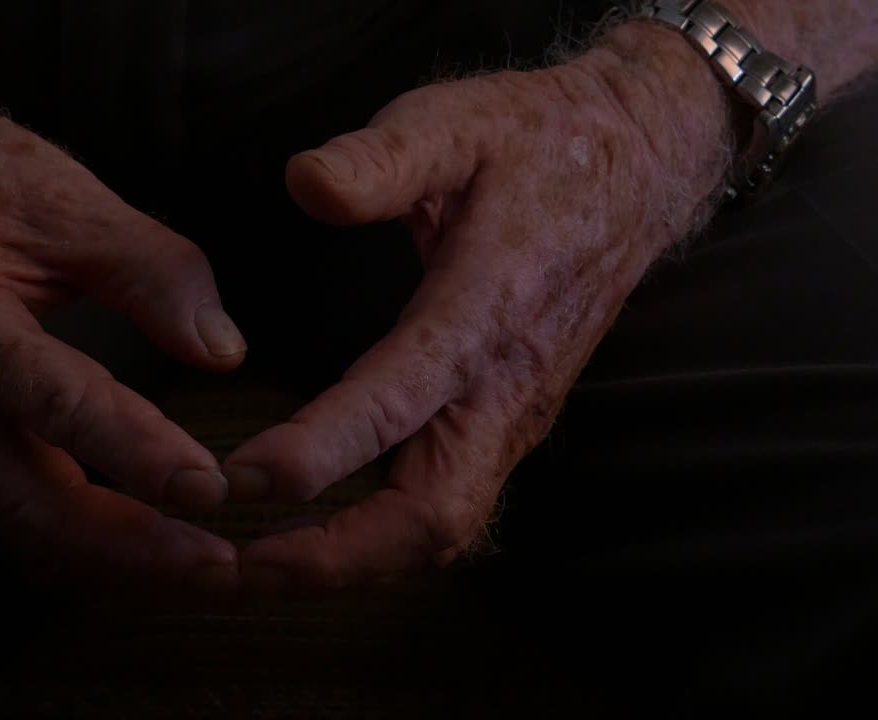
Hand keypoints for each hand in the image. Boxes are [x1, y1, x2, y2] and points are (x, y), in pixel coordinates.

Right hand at [0, 93, 247, 593]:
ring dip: (119, 565)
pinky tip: (156, 554)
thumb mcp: (66, 199)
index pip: (54, 404)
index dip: (133, 452)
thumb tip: (222, 351)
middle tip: (222, 566)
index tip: (209, 487)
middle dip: (133, 551)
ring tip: (205, 575)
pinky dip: (95, 547)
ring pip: (31, 533)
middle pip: (35, 509)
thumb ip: (151, 271)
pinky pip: (29, 518)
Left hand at [224, 30, 728, 590]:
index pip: (396, 403)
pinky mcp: (513, 424)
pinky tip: (328, 543)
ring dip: (356, 564)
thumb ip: (381, 158)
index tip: (240, 477)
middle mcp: (504, 385)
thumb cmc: (539, 144)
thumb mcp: (458, 123)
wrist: (637, 168)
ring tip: (267, 571)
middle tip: (242, 568)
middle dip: (335, 557)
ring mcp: (515, 415)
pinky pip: (452, 509)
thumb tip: (303, 185)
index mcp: (483, 310)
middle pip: (431, 515)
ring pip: (444, 529)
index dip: (317, 453)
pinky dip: (386, 544)